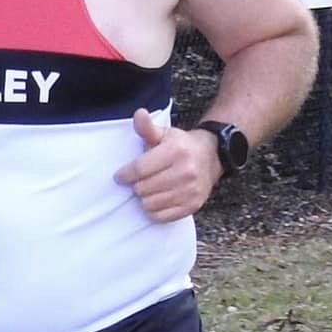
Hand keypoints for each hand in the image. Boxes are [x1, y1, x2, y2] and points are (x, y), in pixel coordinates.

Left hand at [114, 107, 217, 222]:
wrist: (211, 157)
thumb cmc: (181, 146)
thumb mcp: (164, 134)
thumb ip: (147, 128)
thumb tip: (139, 114)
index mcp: (175, 152)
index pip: (140, 169)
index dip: (125, 175)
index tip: (120, 176)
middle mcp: (185, 172)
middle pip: (143, 188)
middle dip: (137, 185)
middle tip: (140, 181)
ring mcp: (190, 191)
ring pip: (150, 204)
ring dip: (145, 198)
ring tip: (149, 189)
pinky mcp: (192, 206)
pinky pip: (161, 217)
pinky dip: (154, 210)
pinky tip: (156, 199)